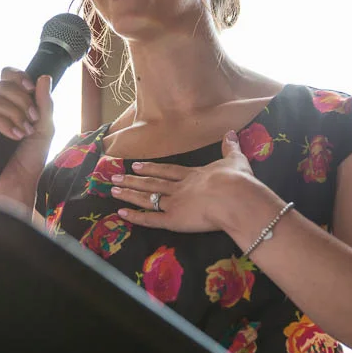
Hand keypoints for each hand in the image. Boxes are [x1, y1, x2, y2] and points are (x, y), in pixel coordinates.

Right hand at [0, 68, 54, 188]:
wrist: (20, 183)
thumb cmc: (31, 158)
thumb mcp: (45, 128)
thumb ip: (45, 104)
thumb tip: (44, 78)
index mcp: (10, 104)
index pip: (6, 76)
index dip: (17, 76)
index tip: (31, 89)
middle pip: (1, 85)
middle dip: (22, 101)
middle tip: (33, 120)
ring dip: (15, 116)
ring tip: (24, 134)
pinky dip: (2, 125)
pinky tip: (13, 137)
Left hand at [110, 130, 267, 232]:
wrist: (234, 197)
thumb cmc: (237, 180)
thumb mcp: (236, 160)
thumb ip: (230, 147)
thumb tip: (231, 132)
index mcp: (194, 175)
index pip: (169, 171)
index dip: (152, 169)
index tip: (137, 166)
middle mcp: (180, 187)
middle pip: (153, 183)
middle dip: (134, 180)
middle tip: (116, 177)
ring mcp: (175, 203)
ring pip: (148, 198)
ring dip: (130, 193)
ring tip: (113, 190)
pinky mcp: (173, 220)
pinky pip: (150, 219)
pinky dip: (135, 216)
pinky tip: (121, 212)